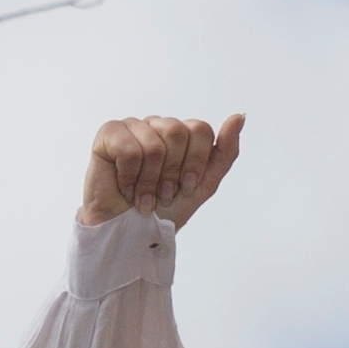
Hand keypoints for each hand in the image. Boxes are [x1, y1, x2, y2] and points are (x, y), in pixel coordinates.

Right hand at [81, 113, 246, 229]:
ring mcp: (132, 127)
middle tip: (163, 192)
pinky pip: (128, 149)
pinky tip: (126, 187)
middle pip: (178, 132)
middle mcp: (157, 125)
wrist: (132, 231)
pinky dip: (130, 177)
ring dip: (151, 181)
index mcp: (181, 134)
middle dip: (173, 172)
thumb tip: (240, 116)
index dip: (195, 163)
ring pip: (154, 144)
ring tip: (144, 195)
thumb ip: (225, 152)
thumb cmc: (165, 209)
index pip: (200, 129)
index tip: (186, 186)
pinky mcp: (108, 134)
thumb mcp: (204, 184)